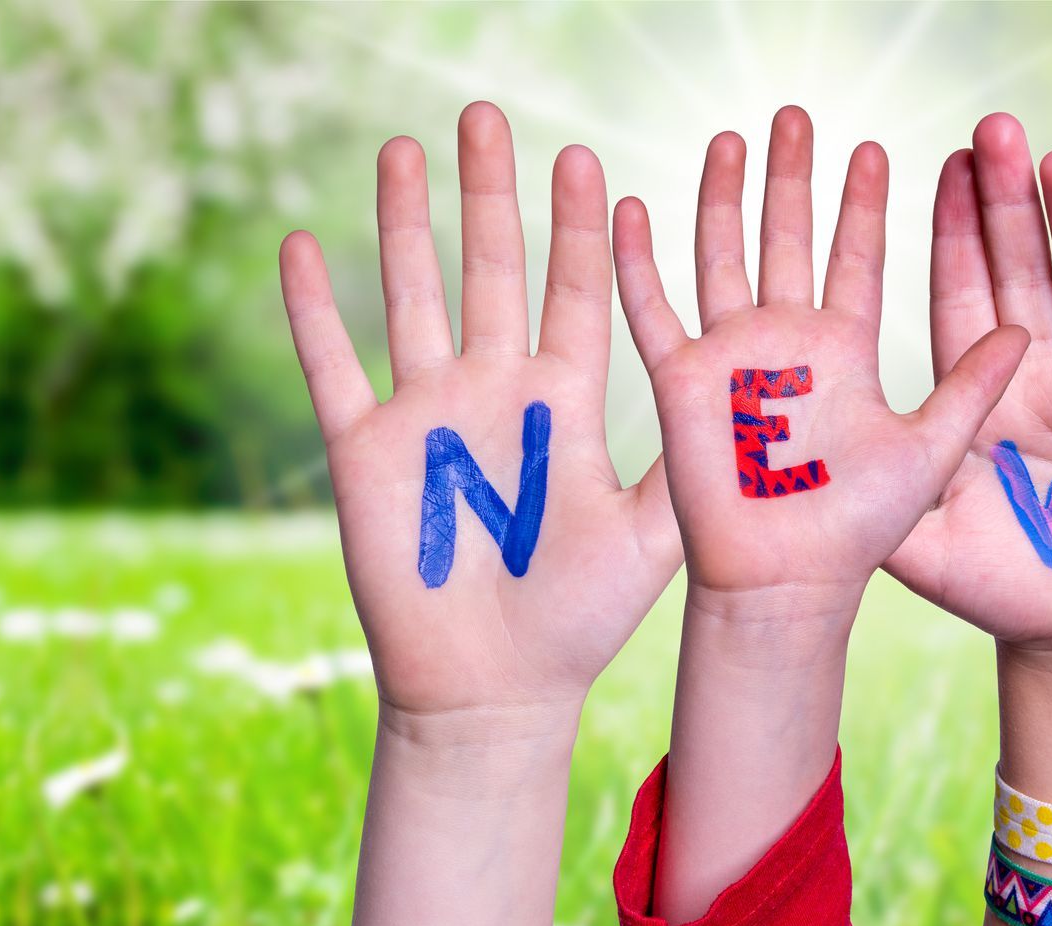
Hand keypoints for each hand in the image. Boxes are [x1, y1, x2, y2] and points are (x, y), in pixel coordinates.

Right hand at [279, 102, 681, 720]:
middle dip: (491, 193)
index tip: (585, 157)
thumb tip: (751, 410)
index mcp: (567, 400)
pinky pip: (334, 366)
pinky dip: (314, 310)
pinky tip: (300, 244)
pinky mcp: (365, 452)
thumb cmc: (581, 617)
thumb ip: (689, 466)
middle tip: (488, 114)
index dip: (577, 228)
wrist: (496, 686)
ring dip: (405, 223)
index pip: (573, 292)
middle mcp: (497, 390)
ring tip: (403, 148)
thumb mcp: (653, 534)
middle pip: (492, 270)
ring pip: (413, 295)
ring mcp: (428, 414)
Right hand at [612, 106, 1027, 610]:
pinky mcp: (679, 382)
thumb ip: (971, 386)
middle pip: (786, 237)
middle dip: (791, 177)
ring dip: (721, 197)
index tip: (873, 148)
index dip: (862, 204)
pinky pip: (651, 309)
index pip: (854, 256)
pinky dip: (636, 259)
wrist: (787, 583)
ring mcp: (729, 357)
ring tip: (729, 140)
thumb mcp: (933, 448)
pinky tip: (630, 206)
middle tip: (795, 115)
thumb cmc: (860, 529)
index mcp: (844, 350)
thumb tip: (1024, 327)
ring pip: (720, 255)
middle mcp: (785, 342)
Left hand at [885, 114, 1051, 655]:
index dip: (957, 230)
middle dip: (1011, 202)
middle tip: (997, 129)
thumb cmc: (996, 585)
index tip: (943, 164)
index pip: (966, 292)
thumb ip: (884, 492)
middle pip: (1024, 270)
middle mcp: (1041, 373)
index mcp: (982, 388)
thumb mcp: (925, 539)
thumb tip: (815, 450)